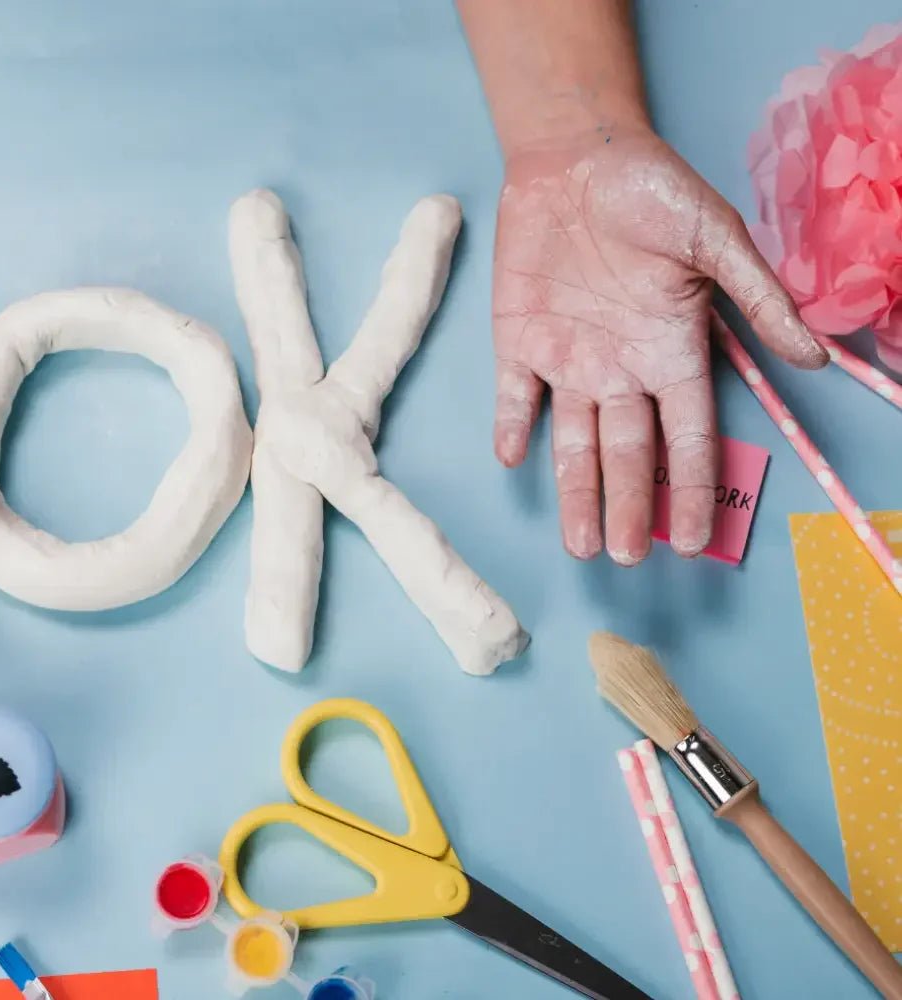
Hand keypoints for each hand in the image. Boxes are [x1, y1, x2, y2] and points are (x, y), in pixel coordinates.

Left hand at [491, 127, 826, 563]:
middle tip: (629, 558)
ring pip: (573, 442)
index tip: (693, 541)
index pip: (686, 437)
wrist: (577, 155)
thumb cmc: (655, 191)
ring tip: (581, 545)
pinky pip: (514, 396)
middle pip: (629, 454)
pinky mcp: (518, 342)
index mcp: (673, 351)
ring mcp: (568, 360)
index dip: (689, 488)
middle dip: (629, 506)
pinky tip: (515, 460)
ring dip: (576, 491)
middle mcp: (621, 369)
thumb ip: (757, 298)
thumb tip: (813, 355)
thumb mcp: (716, 238)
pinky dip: (512, 426)